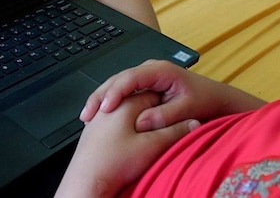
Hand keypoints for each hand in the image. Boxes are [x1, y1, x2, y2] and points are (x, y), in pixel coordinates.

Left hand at [55, 91, 198, 197]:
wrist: (86, 184)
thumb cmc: (115, 164)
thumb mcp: (152, 147)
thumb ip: (174, 131)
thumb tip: (193, 123)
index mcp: (125, 104)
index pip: (154, 94)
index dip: (168, 104)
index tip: (178, 114)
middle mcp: (110, 107)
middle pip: (137, 103)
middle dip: (152, 113)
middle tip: (165, 127)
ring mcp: (98, 120)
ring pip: (125, 115)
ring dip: (137, 122)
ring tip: (146, 137)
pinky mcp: (92, 134)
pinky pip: (114, 125)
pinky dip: (124, 131)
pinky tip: (128, 142)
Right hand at [79, 59, 264, 131]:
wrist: (215, 99)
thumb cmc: (205, 101)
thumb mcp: (187, 109)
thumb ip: (165, 116)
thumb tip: (140, 123)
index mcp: (161, 71)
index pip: (131, 78)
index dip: (116, 93)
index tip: (106, 109)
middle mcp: (151, 70)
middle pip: (118, 80)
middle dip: (101, 96)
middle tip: (87, 115)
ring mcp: (146, 77)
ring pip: (116, 85)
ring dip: (101, 100)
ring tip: (87, 117)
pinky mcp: (144, 86)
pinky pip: (122, 92)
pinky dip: (109, 103)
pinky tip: (97, 116)